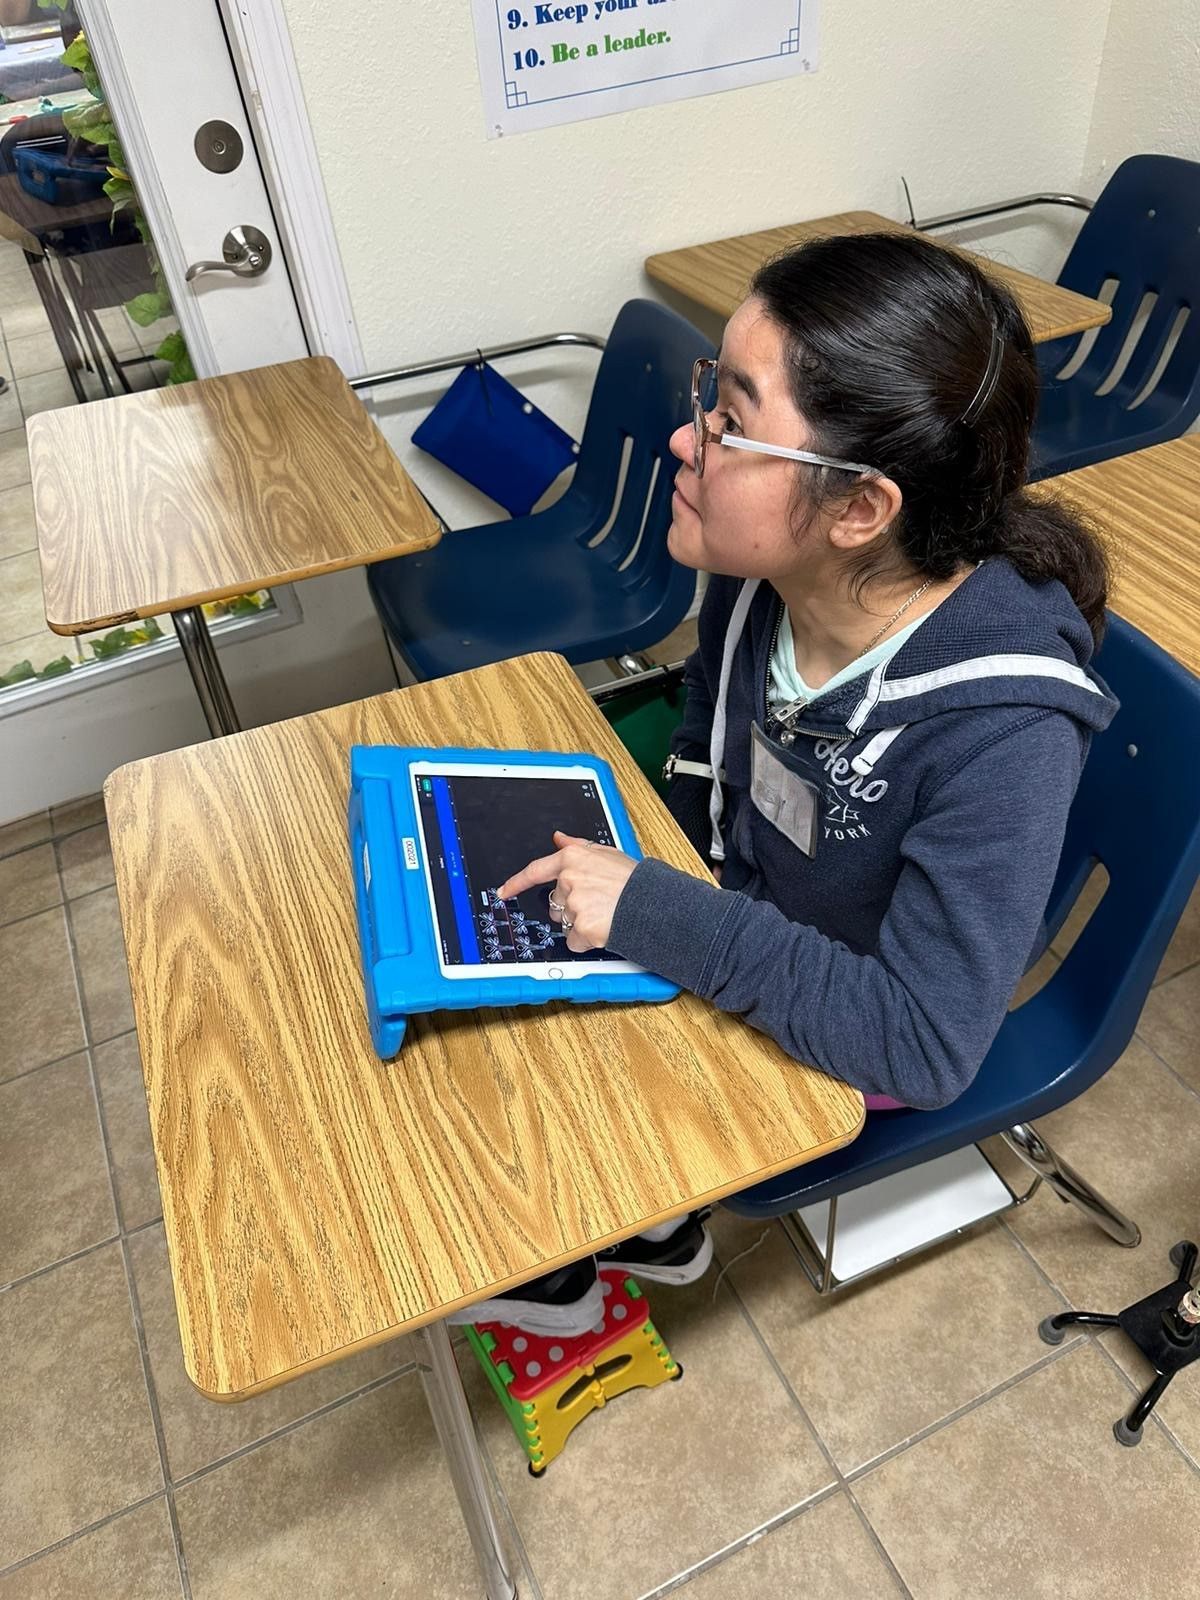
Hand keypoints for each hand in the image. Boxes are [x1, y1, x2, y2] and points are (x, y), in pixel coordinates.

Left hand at [495, 831, 637, 952]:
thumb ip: (578, 845)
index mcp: (573, 858)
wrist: (654, 903)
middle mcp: (569, 879)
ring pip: (564, 923)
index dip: (516, 883)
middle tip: (597, 902)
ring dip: (580, 923)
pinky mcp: (581, 928)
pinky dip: (586, 940)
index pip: (535, 871)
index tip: (504, 891)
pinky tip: (603, 928)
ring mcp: (574, 905)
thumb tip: (559, 837)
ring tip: (604, 914)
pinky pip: (574, 940)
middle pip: (554, 902)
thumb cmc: (634, 880)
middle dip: (570, 906)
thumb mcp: (607, 853)